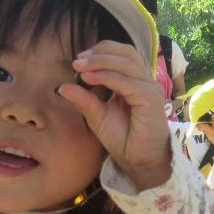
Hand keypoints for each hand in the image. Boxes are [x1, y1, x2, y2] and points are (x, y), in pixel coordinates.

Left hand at [55, 40, 171, 189]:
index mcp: (134, 82)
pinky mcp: (150, 98)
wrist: (138, 161)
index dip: (100, 52)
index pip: (121, 54)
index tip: (78, 60)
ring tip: (80, 68)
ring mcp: (149, 89)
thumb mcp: (97, 117)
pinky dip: (107, 76)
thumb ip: (85, 100)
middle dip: (99, 53)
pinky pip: (127, 81)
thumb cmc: (123, 140)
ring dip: (101, 62)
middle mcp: (144, 82)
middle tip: (77, 61)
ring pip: (126, 63)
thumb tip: (63, 87)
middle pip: (126, 52)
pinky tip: (89, 79)